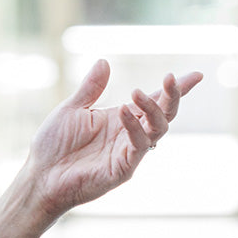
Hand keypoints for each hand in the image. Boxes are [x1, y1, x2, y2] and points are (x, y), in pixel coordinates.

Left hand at [22, 60, 202, 217]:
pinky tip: (123, 112)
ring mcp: (129, 152)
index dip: (177, 89)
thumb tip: (104, 62)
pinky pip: (138, 146)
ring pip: (158, 129)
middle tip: (172, 78)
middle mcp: (131, 134)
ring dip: (153, 109)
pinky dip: (135, 127)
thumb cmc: (54, 146)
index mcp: (123, 119)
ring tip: (136, 92)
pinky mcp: (123, 169)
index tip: (197, 76)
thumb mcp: (72, 108)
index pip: (156, 101)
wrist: (40, 176)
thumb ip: (91, 88)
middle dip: (173, 96)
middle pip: (165, 114)